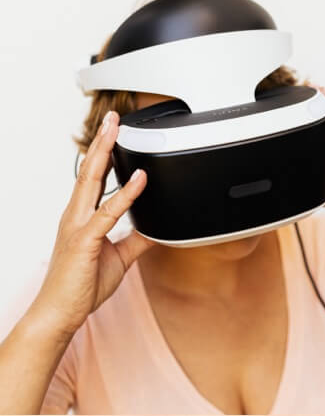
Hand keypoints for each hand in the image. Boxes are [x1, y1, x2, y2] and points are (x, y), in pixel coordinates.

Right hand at [31, 111, 154, 336]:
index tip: (113, 136)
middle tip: (112, 119)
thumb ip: (136, 240)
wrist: (60, 313)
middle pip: (89, 171)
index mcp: (82, 218)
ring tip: (115, 130)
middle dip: (101, 143)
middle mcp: (76, 216)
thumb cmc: (81, 285)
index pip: (93, 179)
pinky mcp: (84, 241)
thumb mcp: (118, 257)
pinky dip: (125, 194)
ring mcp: (78, 226)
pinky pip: (108, 213)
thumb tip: (155, 229)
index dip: (103, 156)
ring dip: (105, 154)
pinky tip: (140, 179)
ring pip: (92, 182)